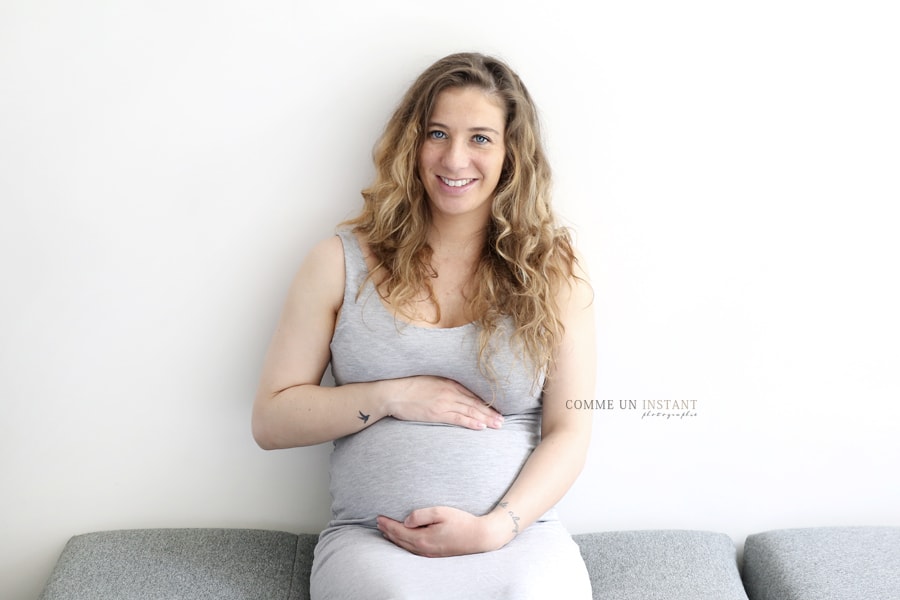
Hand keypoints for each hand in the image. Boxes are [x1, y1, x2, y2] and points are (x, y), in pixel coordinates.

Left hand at [376, 506, 512, 557]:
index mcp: (423, 538)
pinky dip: (404, 545)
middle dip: (387, 531)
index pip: (399, 531)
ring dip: (394, 539)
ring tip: (386, 532)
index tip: (378, 517)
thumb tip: (406, 520)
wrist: (479, 537)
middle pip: (399, 540)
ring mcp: (429, 554)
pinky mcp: (435, 555)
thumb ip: (421, 515)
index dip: (387, 524)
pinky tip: (404, 541)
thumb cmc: (461, 522)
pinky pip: (413, 550)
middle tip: (378, 523)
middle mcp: (423, 549)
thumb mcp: (440, 512)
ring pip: (405, 547)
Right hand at [384, 376, 503, 429]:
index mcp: (449, 382)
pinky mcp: (437, 412)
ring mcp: (444, 402)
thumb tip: (455, 391)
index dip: (487, 402)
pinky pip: (458, 418)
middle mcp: (450, 391)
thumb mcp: (430, 380)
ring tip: (498, 425)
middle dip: (491, 412)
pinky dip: (471, 422)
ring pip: (470, 411)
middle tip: (503, 420)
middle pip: (475, 403)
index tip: (498, 408)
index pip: (473, 393)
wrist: (392, 391)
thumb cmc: (408, 385)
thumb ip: (444, 384)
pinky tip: (481, 426)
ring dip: (486, 419)